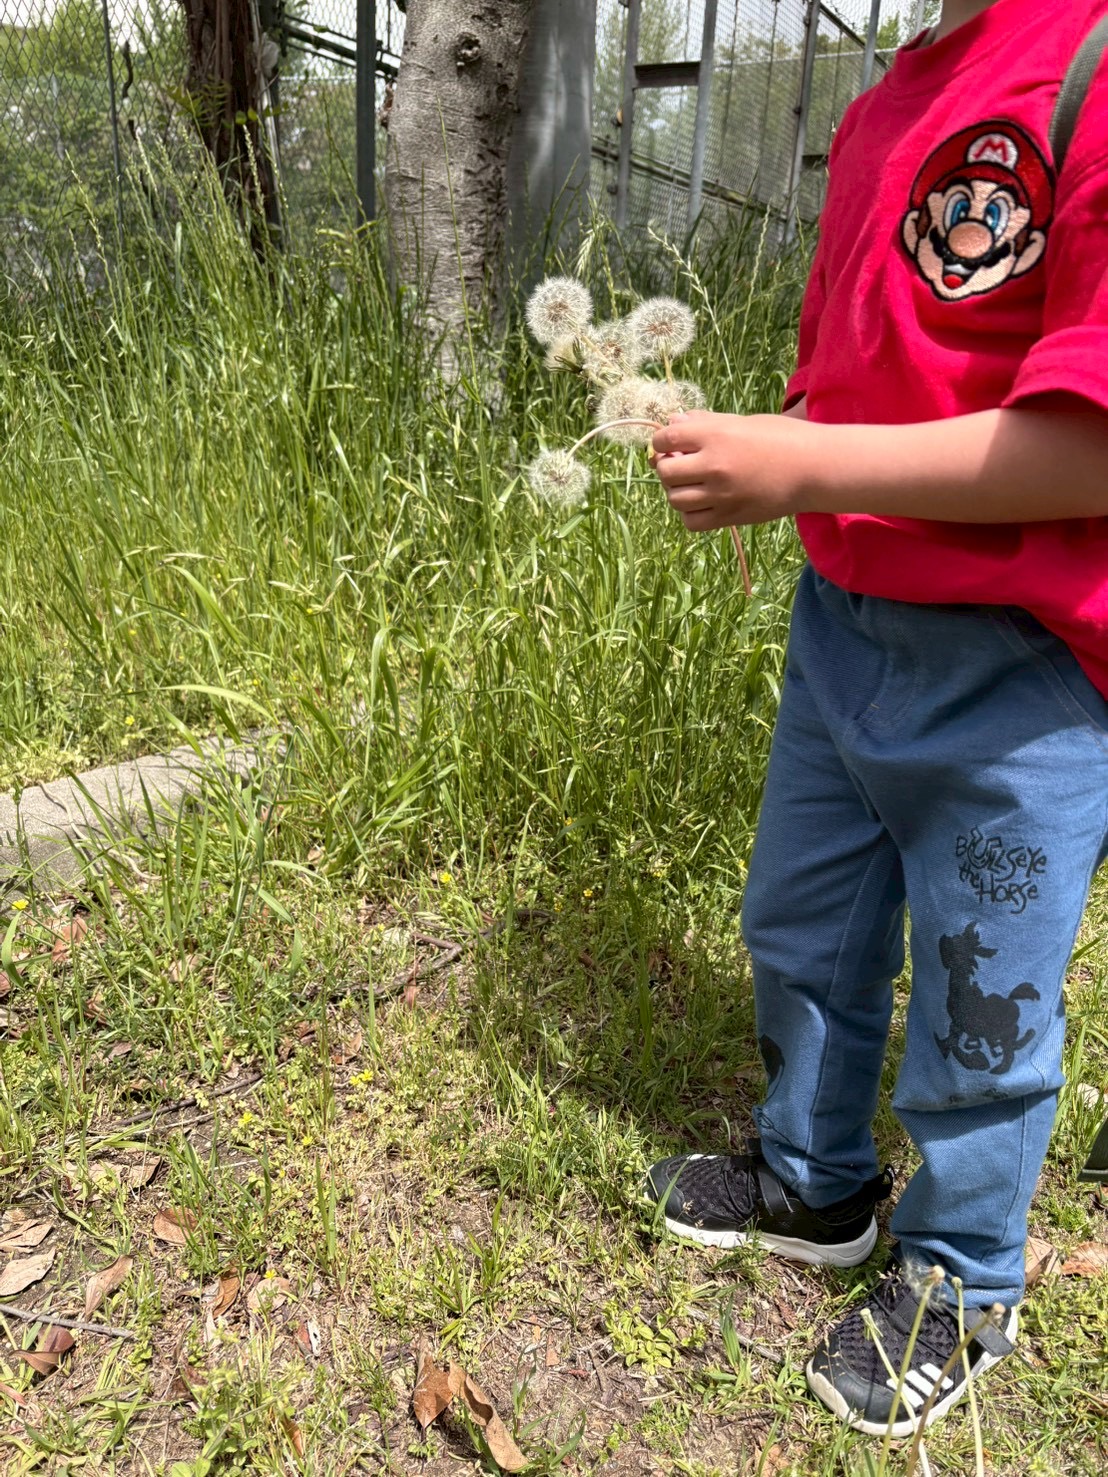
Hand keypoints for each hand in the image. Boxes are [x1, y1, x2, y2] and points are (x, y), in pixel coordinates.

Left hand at [652, 411, 815, 529]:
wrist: (814, 469)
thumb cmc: (782, 438)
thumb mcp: (743, 421)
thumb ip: (706, 423)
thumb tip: (673, 421)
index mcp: (716, 436)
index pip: (666, 438)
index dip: (661, 440)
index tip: (669, 442)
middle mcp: (714, 465)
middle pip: (665, 472)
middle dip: (666, 466)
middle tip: (680, 463)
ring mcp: (721, 494)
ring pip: (675, 499)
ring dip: (676, 490)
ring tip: (691, 483)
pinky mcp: (730, 517)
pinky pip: (692, 522)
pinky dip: (689, 513)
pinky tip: (701, 502)